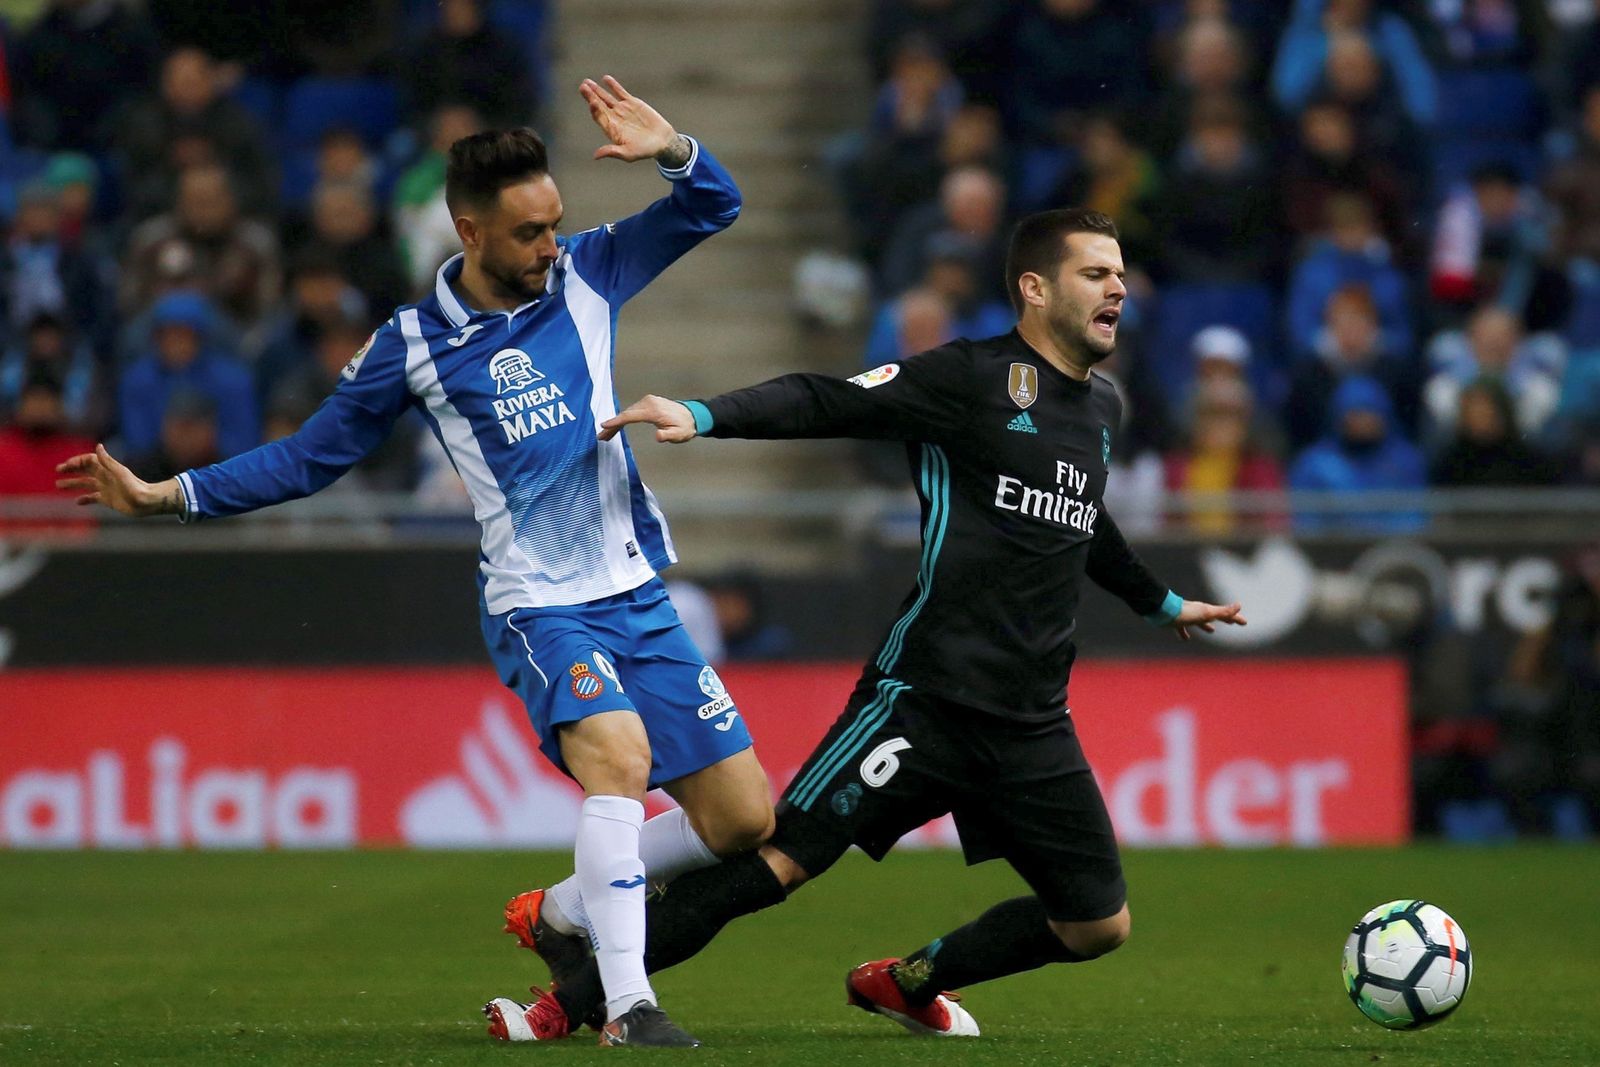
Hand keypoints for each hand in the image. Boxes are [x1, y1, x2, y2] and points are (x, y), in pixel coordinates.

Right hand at [55, 444, 179, 516]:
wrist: (146, 502)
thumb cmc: (135, 487)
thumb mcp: (120, 473)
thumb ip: (108, 461)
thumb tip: (98, 445)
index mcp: (107, 469)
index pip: (89, 461)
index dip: (77, 461)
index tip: (65, 465)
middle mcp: (105, 477)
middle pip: (85, 470)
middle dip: (71, 469)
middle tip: (58, 471)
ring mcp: (106, 488)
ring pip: (85, 484)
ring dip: (72, 483)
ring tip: (58, 485)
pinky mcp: (108, 499)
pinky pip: (93, 497)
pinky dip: (85, 499)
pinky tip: (77, 501)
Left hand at [579, 75, 679, 162]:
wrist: (662, 141)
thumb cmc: (645, 151)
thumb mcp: (628, 154)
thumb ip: (612, 152)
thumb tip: (595, 156)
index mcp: (612, 130)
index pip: (599, 117)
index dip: (594, 110)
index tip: (592, 102)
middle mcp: (615, 118)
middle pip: (599, 105)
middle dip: (591, 96)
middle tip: (583, 87)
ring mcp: (622, 110)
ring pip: (607, 98)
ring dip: (597, 90)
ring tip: (587, 82)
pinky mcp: (632, 103)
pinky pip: (620, 92)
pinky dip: (613, 86)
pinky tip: (606, 78)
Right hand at [598, 395, 696, 442]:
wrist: (693, 416)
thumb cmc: (685, 427)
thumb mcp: (678, 435)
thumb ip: (668, 436)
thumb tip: (658, 436)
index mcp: (653, 410)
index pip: (630, 416)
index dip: (615, 421)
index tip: (603, 425)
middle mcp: (648, 402)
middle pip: (625, 414)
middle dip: (612, 425)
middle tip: (601, 437)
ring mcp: (648, 401)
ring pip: (628, 412)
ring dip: (617, 423)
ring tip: (606, 434)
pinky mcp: (648, 402)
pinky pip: (632, 410)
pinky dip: (624, 418)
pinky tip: (618, 425)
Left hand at [1169, 600, 1246, 641]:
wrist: (1163, 611)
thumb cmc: (1186, 612)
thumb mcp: (1207, 613)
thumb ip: (1223, 611)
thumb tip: (1239, 605)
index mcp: (1207, 611)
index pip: (1225, 615)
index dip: (1235, 618)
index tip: (1245, 622)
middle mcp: (1198, 612)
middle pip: (1214, 616)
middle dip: (1224, 619)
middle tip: (1232, 623)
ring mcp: (1188, 617)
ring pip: (1200, 622)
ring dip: (1206, 626)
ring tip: (1212, 631)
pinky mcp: (1177, 622)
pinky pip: (1183, 628)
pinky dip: (1186, 633)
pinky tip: (1186, 639)